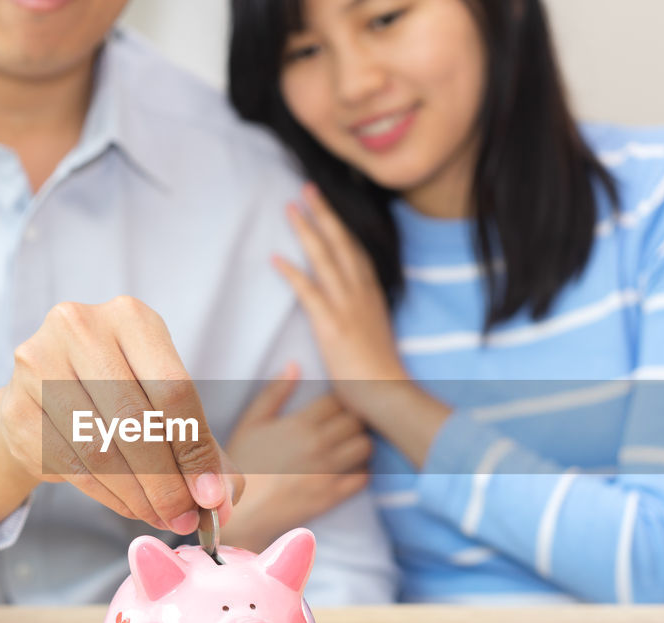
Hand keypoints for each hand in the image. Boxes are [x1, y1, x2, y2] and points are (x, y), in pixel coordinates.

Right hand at [0, 296, 241, 533]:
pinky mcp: (16, 407)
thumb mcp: (164, 405)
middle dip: (167, 482)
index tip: (209, 495)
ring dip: (138, 496)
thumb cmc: (117, 399)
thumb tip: (223, 499)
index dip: (195, 450)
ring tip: (161, 516)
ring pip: (101, 450)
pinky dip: (109, 497)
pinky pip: (71, 466)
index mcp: (130, 317)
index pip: (174, 390)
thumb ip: (201, 447)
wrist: (38, 399)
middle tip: (185, 517)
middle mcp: (80, 328)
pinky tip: (130, 508)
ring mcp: (39, 364)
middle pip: (135, 422)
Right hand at [219, 363, 371, 551]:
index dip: (341, 397)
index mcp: (300, 424)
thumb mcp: (251, 423)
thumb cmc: (242, 465)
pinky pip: (364, 477)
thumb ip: (274, 392)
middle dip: (355, 417)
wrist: (240, 512)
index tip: (336, 402)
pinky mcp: (333, 496)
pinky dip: (362, 470)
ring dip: (361, 441)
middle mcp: (319, 445)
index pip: (339, 398)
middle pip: (357, 419)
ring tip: (349, 442)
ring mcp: (328, 472)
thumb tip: (295, 364)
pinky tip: (349, 467)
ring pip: (366, 446)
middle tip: (346, 421)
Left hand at [273, 183, 408, 420]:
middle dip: (324, 213)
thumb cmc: (379, 371)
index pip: (356, 251)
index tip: (327, 206)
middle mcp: (362, 293)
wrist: (388, 393)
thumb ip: (362, 314)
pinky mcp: (333, 325)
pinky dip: (292, 273)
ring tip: (291, 208)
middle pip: (342, 243)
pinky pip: (309, 292)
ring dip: (307, 230)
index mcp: (372, 294)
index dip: (340, 226)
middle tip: (307, 189)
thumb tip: (351, 307)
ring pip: (326, 258)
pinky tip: (275, 259)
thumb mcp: (374, 331)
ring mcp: (348, 307)